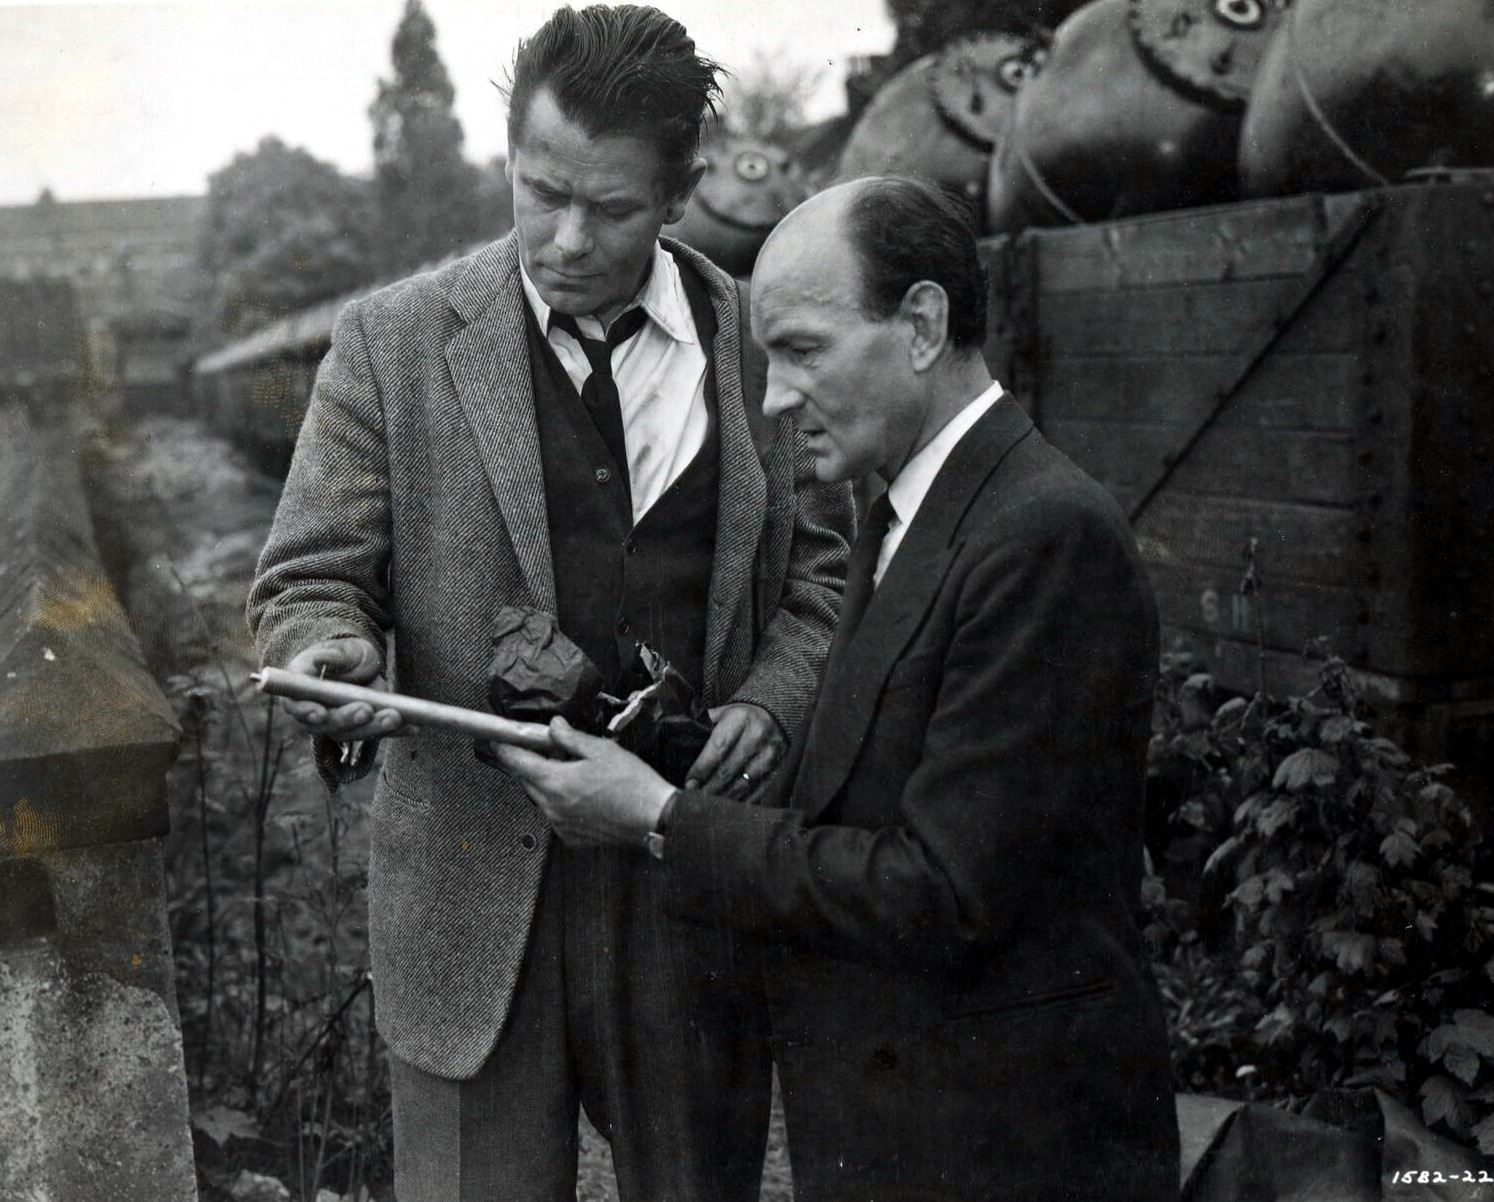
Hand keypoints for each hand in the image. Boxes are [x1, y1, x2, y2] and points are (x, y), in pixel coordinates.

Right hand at [282, 637, 406, 740]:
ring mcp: (340, 723)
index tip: (320, 713)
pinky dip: (395, 731)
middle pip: (327, 725)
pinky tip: (412, 727)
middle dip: (348, 720)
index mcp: (302, 690)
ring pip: (352, 733)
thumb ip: (332, 655)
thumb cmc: (344, 652)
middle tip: (367, 710)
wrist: (361, 662)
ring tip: (395, 717)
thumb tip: (320, 659)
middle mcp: (316, 711)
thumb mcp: (342, 648)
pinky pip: (376, 733)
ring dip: (374, 728)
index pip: (295, 706)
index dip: (305, 712)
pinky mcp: (363, 728)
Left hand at [492, 718, 674, 847]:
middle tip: (546, 749)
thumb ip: (570, 738)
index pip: (516, 762)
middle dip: (530, 763)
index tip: (496, 738)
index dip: (504, 748)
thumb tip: (552, 727)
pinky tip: (583, 794)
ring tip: (572, 770)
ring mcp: (559, 825)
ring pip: (541, 798)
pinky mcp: (570, 837)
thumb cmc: (630, 781)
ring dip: (547, 782)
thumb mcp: (600, 750)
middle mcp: (550, 806)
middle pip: (526, 780)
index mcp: (554, 782)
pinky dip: (561, 801)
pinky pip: (555, 814)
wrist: (653, 817)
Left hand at [685, 702, 785, 800]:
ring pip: (744, 784)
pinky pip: (759, 792)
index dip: (702, 768)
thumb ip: (703, 729)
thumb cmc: (739, 719)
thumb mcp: (721, 715)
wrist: (773, 716)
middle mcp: (758, 735)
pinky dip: (742, 802)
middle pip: (730, 769)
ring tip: (708, 807)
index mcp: (740, 719)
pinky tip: (728, 808)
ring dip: (724, 798)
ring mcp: (772, 754)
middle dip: (709, 787)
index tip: (689, 783)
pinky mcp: (780, 769)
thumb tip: (678, 751)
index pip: (718, 747)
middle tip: (693, 799)